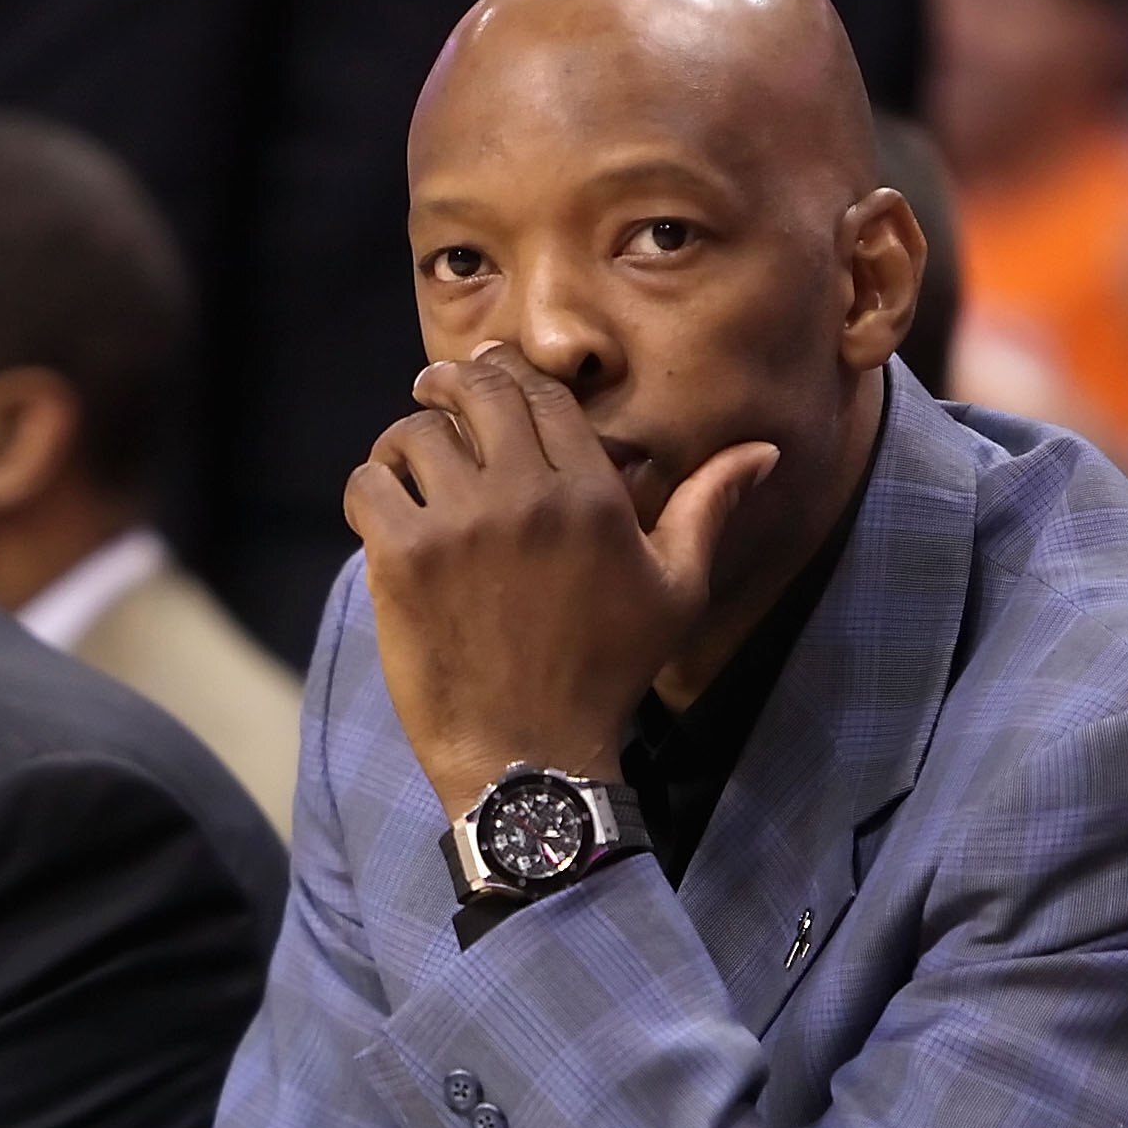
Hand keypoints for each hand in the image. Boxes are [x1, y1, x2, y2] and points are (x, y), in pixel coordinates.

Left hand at [343, 342, 777, 817]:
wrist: (530, 756)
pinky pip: (367, 486)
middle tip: (435, 391)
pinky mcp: (403, 559)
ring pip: (414, 434)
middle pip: (477, 394)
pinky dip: (368, 489)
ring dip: (406, 440)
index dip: (509, 373)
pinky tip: (381, 510)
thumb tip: (760, 451)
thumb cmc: (606, 675)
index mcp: (592, 493)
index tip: (487, 372)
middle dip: (452, 383)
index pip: (542, 394)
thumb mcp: (675, 592)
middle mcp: (525, 495)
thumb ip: (707, 508)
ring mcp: (459, 525)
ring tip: (406, 463)